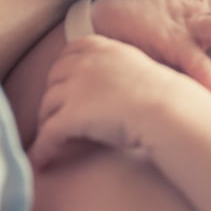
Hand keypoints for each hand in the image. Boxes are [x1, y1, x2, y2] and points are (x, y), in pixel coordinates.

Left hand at [28, 34, 176, 168]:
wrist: (169, 110)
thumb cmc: (167, 96)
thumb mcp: (141, 69)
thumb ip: (122, 70)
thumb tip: (120, 86)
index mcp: (104, 48)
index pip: (71, 51)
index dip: (63, 68)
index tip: (63, 83)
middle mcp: (85, 64)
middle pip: (54, 78)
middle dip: (52, 96)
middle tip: (55, 114)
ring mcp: (75, 88)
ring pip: (47, 106)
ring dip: (46, 123)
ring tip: (49, 140)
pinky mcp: (71, 116)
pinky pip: (47, 134)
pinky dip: (41, 149)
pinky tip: (42, 162)